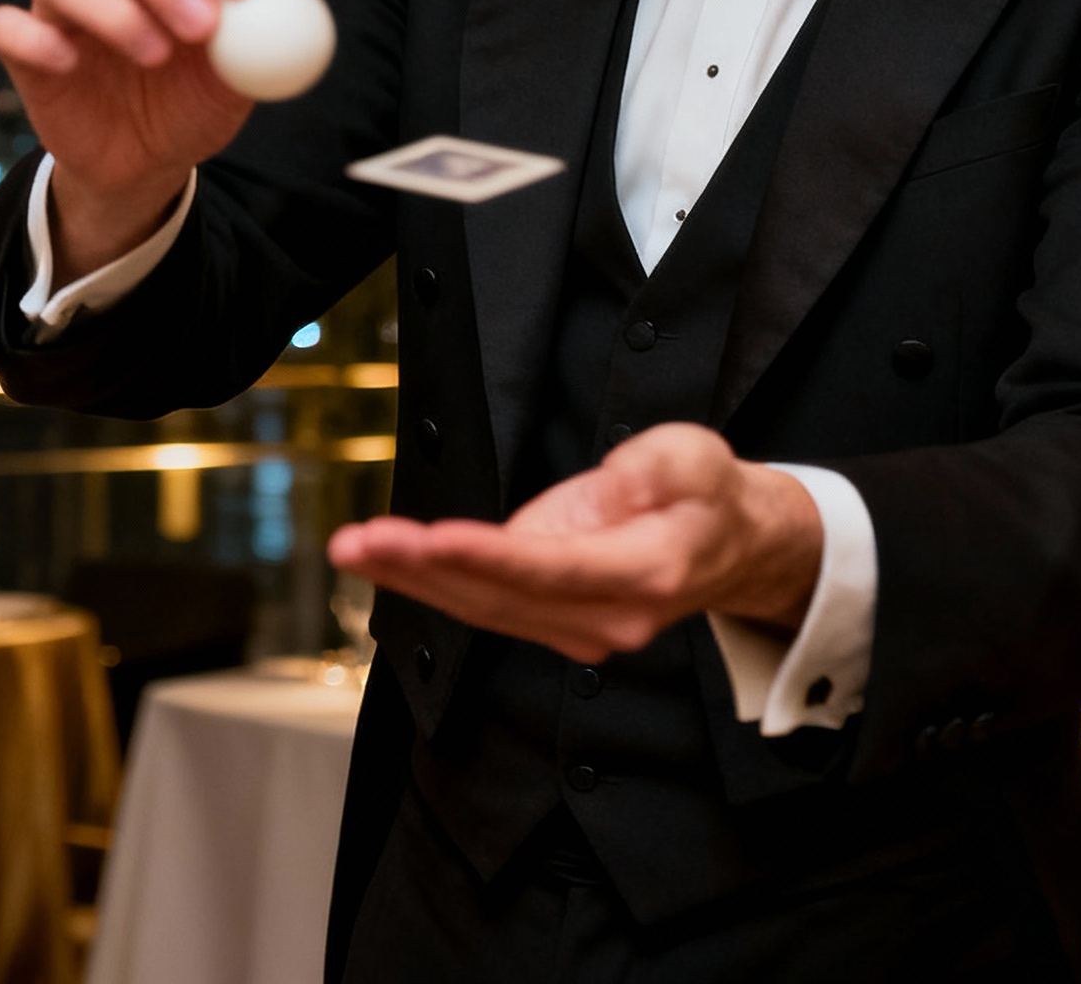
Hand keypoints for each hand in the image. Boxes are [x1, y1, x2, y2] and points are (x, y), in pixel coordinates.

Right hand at [0, 0, 305, 277]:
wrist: (143, 164)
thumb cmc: (190, 102)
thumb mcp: (239, 76)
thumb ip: (263, 29)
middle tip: (201, 25)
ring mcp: (62, 3)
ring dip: (112, 10)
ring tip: (154, 56)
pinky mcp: (24, 46)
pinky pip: (6, 25)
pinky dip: (33, 36)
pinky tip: (67, 62)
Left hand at [327, 423, 822, 661]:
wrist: (730, 546)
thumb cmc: (707, 493)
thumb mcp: (697, 456)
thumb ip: (656, 467)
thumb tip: (617, 484)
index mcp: (644, 571)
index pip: (552, 569)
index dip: (487, 557)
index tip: (430, 536)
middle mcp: (605, 614)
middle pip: (499, 596)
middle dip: (422, 568)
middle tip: (357, 541)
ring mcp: (576, 623)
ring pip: (480, 606)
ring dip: (409, 579)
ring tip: (350, 548)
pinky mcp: (549, 612)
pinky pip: (480, 602)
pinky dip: (426, 583)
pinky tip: (381, 561)